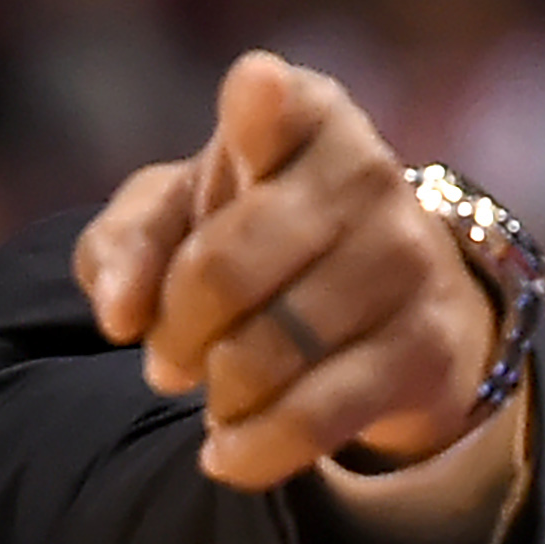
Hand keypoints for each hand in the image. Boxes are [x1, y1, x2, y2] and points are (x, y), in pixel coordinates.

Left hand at [71, 52, 501, 491]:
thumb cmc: (252, 238)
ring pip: (267, 350)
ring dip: (215, 389)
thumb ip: (121, 246)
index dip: (259, 105)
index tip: (253, 90)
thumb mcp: (172, 219)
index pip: (276, 101)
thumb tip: (117, 312)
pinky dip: (254, 446)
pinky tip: (226, 453)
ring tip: (210, 391)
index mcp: (301, 117)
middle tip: (164, 358)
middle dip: (173, 331)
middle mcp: (366, 173)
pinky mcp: (427, 345)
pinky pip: (316, 414)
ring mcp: (406, 258)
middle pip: (223, 268)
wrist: (382, 310)